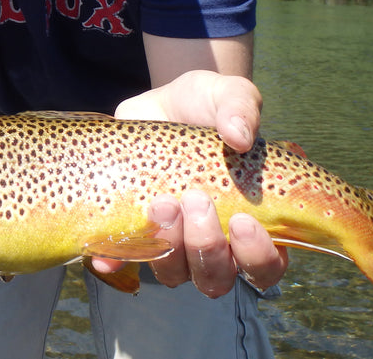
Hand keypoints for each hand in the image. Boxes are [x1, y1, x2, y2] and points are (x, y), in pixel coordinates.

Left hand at [102, 70, 288, 296]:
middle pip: (216, 277)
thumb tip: (239, 136)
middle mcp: (216, 243)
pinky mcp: (137, 232)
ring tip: (161, 202)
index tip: (243, 220)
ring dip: (169, 247)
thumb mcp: (228, 95)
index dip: (257, 255)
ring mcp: (174, 243)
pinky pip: (124, 260)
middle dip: (206, 246)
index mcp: (251, 223)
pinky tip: (106, 253)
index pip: (266, 266)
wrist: (163, 104)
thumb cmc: (207, 106)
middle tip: (195, 200)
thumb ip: (241, 109)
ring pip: (175, 273)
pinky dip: (116, 260)